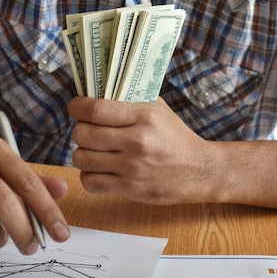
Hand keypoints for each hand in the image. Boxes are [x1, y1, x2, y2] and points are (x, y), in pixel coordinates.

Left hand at [68, 96, 212, 203]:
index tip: (77, 108)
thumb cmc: (175, 137)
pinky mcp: (130, 188)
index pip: (95, 109)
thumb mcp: (159, 110)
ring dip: (83, 154)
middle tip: (88, 131)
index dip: (77, 107)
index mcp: (144, 116)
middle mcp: (137, 141)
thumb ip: (130, 100)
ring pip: (82, 159)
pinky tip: (99, 170)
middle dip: (80, 131)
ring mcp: (132, 167)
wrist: (200, 170)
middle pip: (82, 134)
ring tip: (93, 151)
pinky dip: (89, 176)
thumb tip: (97, 89)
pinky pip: (90, 182)